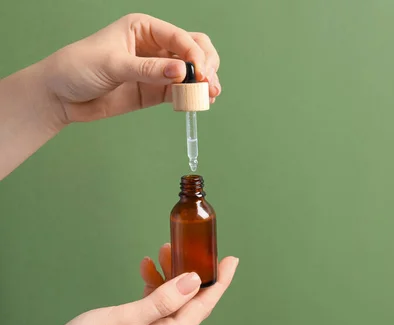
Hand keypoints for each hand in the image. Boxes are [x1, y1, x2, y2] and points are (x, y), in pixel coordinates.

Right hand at [21, 244, 237, 324]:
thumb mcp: (127, 318)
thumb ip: (163, 299)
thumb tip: (194, 281)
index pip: (203, 306)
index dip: (219, 282)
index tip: (231, 260)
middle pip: (190, 301)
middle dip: (195, 272)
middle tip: (199, 246)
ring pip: (170, 298)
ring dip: (171, 273)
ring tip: (166, 248)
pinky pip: (153, 302)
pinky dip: (152, 283)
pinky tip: (146, 267)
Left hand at [42, 13, 220, 123]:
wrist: (60, 96)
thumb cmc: (78, 68)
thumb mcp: (112, 64)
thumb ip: (148, 70)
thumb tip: (181, 73)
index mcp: (144, 28)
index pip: (180, 37)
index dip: (195, 55)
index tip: (200, 74)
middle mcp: (155, 46)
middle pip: (195, 49)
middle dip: (206, 65)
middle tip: (208, 84)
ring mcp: (158, 69)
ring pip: (192, 72)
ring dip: (204, 82)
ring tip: (208, 96)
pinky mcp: (156, 90)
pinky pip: (181, 91)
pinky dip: (193, 97)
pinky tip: (199, 102)